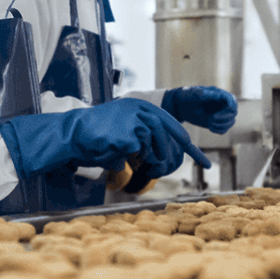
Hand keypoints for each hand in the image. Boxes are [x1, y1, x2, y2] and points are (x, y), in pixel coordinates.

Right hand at [0, 99, 210, 178]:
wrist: (73, 133)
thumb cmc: (97, 136)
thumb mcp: (125, 131)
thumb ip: (145, 136)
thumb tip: (168, 154)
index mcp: (144, 108)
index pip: (176, 129)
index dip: (191, 149)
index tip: (206, 163)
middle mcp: (144, 111)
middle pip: (171, 143)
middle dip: (165, 161)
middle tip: (153, 170)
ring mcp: (138, 122)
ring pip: (156, 151)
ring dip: (144, 161)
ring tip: (123, 153)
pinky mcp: (131, 136)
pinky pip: (138, 156)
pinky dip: (126, 159)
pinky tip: (111, 149)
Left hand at [160, 86, 237, 133]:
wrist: (179, 106)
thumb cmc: (186, 96)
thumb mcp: (193, 93)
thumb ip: (204, 93)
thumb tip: (218, 95)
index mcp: (218, 94)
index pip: (232, 100)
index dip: (230, 108)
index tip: (218, 114)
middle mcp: (221, 104)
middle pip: (233, 113)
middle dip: (224, 118)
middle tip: (212, 119)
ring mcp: (219, 113)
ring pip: (231, 122)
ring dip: (222, 125)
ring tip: (210, 124)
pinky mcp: (216, 122)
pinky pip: (224, 129)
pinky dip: (219, 130)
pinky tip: (210, 127)